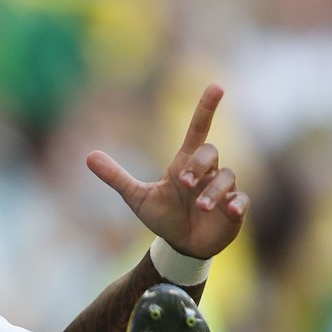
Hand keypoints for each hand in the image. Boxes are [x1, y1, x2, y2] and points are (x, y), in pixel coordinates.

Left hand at [86, 84, 247, 259]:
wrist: (180, 245)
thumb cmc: (162, 217)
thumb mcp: (137, 197)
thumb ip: (116, 177)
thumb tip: (88, 156)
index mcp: (185, 164)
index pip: (198, 130)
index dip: (206, 108)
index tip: (216, 87)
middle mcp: (207, 173)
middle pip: (211, 151)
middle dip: (199, 164)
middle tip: (183, 182)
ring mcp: (223, 190)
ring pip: (227, 177)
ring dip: (213, 191)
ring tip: (199, 206)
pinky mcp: (234, 210)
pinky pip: (243, 201)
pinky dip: (236, 204)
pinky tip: (228, 210)